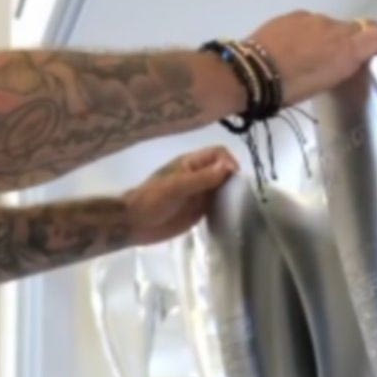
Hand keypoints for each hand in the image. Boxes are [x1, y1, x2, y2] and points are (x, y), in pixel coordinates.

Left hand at [122, 146, 238, 245]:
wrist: (135, 223)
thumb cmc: (151, 200)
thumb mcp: (177, 187)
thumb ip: (202, 178)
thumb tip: (229, 167)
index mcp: (191, 163)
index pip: (218, 153)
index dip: (229, 162)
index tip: (234, 180)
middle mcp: (199, 175)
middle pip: (224, 170)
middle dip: (234, 179)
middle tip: (241, 196)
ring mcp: (199, 193)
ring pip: (223, 187)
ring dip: (232, 194)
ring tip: (240, 207)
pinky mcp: (199, 210)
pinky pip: (218, 205)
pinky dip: (226, 207)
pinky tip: (231, 216)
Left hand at [246, 10, 376, 104]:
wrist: (252, 73)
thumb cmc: (291, 88)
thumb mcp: (326, 83)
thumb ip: (343, 65)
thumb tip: (349, 58)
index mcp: (346, 47)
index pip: (375, 34)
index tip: (373, 59)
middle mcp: (333, 27)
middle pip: (352, 29)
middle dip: (350, 43)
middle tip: (338, 62)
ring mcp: (310, 18)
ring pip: (328, 26)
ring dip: (326, 38)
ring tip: (310, 57)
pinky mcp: (290, 16)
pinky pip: (307, 23)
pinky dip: (307, 34)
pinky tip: (292, 49)